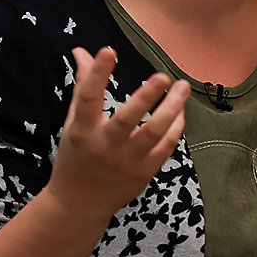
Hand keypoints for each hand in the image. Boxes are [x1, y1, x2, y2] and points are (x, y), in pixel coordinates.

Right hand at [44, 46, 189, 223]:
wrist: (79, 204)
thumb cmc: (76, 157)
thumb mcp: (74, 122)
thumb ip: (83, 86)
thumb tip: (82, 51)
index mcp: (82, 130)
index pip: (88, 97)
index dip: (97, 73)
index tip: (108, 51)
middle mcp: (104, 145)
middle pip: (127, 118)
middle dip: (146, 96)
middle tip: (162, 76)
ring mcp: (126, 161)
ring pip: (154, 133)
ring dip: (172, 108)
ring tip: (182, 87)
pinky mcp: (143, 172)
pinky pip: (166, 146)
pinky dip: (176, 127)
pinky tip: (180, 111)